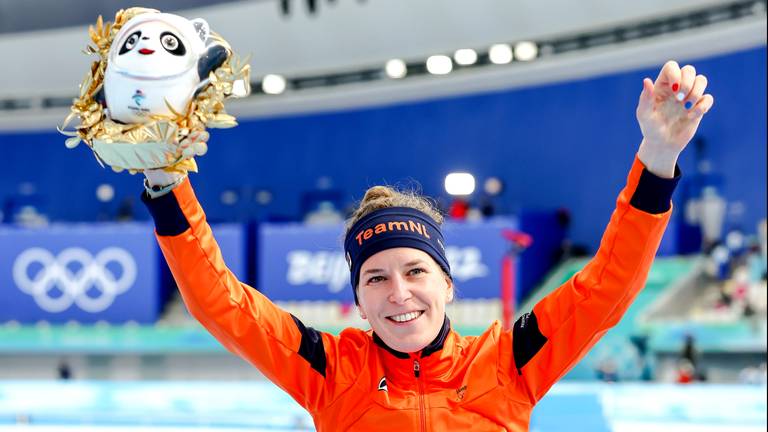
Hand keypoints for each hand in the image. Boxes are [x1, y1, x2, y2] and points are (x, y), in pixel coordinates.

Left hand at [636, 61, 713, 177]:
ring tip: (687, 106)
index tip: (673, 90)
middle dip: (688, 82)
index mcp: (662, 86)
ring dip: (697, 91)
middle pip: (689, 70)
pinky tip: (690, 116)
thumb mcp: (644, 115)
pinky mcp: (699, 107)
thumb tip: (646, 81)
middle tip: (679, 99)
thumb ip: (645, 98)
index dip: (675, 74)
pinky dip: (703, 106)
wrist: (662, 145)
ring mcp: (688, 97)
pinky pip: (708, 98)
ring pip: (702, 80)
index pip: (671, 67)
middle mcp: (676, 88)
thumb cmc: (650, 128)